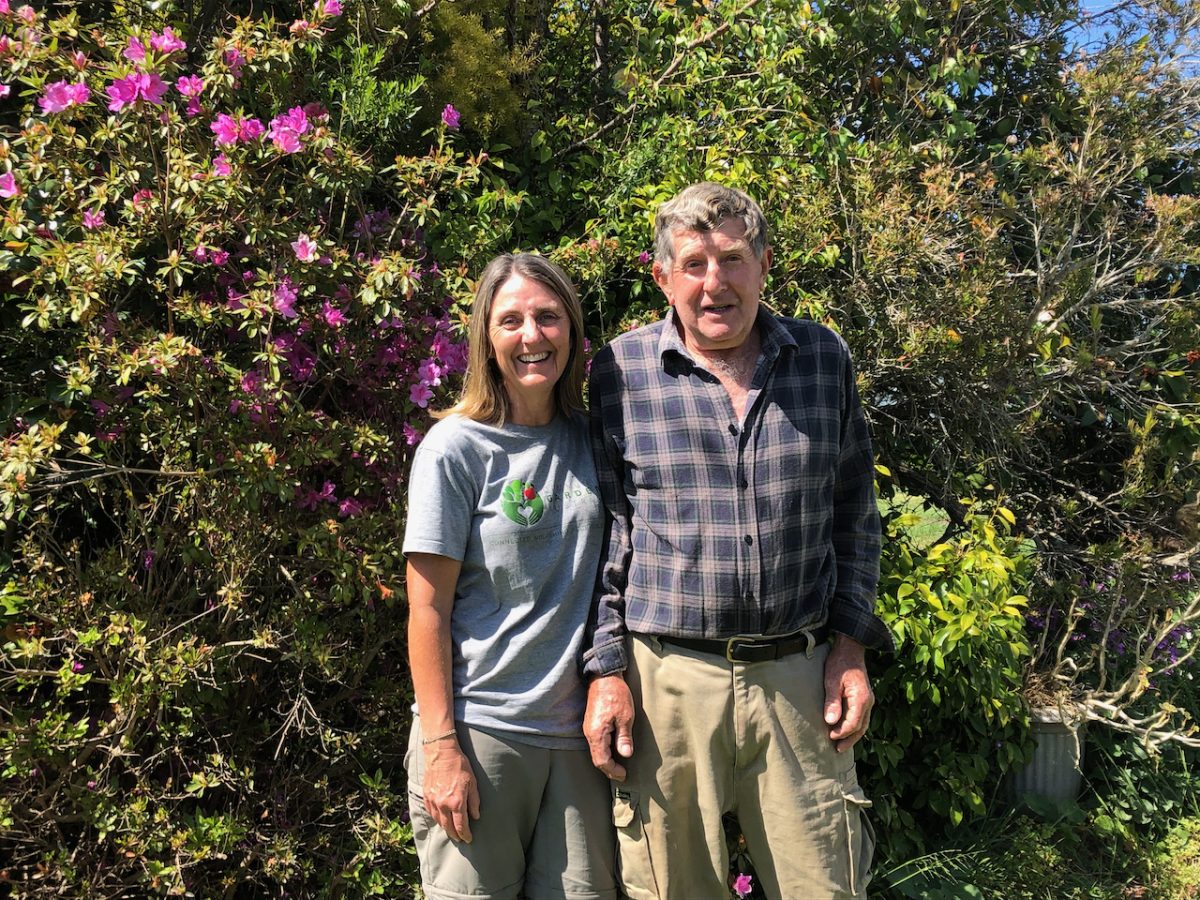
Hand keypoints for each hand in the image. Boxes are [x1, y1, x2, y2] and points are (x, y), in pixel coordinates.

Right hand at [422, 740, 480, 842]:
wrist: (441, 753)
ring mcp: (433, 801)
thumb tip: (476, 816)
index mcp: (456, 802)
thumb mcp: (472, 782)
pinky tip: (441, 819)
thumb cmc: (459, 765)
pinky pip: (431, 813)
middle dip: (455, 835)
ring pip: (439, 821)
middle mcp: (443, 804)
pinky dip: (437, 819)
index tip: (469, 839)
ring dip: (446, 828)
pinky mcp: (426, 796)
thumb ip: (474, 801)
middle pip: (448, 827)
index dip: (465, 834)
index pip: (461, 825)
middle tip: (460, 839)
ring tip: (451, 831)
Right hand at [584, 674, 634, 780]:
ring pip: (595, 751)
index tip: (624, 774)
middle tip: (621, 775)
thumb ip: (624, 737)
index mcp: (597, 733)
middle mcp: (589, 733)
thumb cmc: (616, 694)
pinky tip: (613, 751)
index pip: (602, 760)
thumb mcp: (625, 716)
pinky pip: (595, 743)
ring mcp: (588, 728)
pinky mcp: (591, 723)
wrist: (604, 676)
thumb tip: (625, 755)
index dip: (612, 770)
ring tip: (618, 766)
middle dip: (608, 769)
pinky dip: (603, 751)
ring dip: (606, 761)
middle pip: (596, 759)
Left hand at [823, 635, 873, 752]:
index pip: (853, 723)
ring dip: (852, 735)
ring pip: (863, 724)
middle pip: (860, 727)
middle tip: (837, 749)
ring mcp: (868, 700)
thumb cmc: (840, 663)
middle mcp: (868, 702)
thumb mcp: (832, 681)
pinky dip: (854, 727)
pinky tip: (845, 731)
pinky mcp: (864, 698)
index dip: (842, 733)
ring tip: (840, 744)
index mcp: (861, 699)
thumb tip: (831, 722)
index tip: (830, 737)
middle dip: (849, 739)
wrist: (850, 649)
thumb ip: (832, 701)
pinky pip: (861, 717)